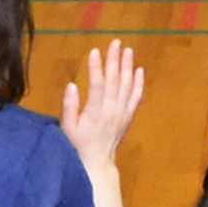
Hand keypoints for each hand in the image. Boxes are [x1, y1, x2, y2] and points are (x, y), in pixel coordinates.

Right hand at [60, 43, 144, 171]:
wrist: (97, 164)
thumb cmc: (77, 145)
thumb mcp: (67, 128)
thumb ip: (69, 107)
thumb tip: (71, 85)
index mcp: (95, 112)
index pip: (97, 85)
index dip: (96, 67)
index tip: (94, 51)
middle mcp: (112, 110)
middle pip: (114, 81)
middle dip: (114, 60)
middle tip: (115, 42)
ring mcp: (122, 113)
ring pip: (127, 86)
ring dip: (127, 67)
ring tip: (128, 50)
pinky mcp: (128, 116)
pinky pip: (136, 98)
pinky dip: (139, 84)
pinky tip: (139, 70)